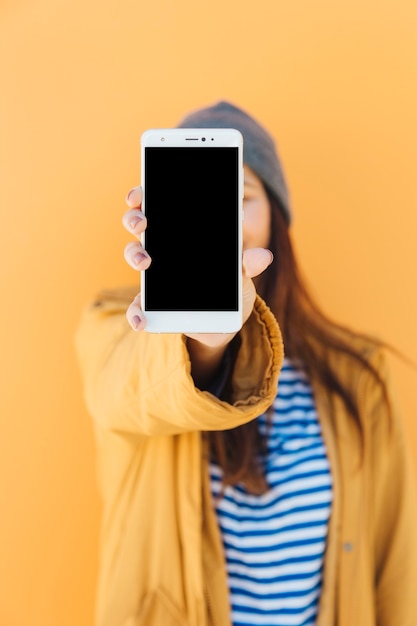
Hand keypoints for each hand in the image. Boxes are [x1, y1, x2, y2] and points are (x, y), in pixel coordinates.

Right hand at [123, 186, 272, 347]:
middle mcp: (162, 248)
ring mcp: (154, 275)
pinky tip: (139, 320)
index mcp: (181, 232)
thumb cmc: (231, 287)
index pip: (157, 204)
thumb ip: (249, 263)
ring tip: (145, 263)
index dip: (143, 194)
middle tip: (142, 223)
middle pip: (139, 224)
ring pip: (134, 255)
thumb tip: (263, 256)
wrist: (225, 321)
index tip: (139, 194)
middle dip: (134, 218)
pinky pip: (137, 306)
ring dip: (134, 254)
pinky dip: (135, 313)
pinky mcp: (151, 303)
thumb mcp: (242, 273)